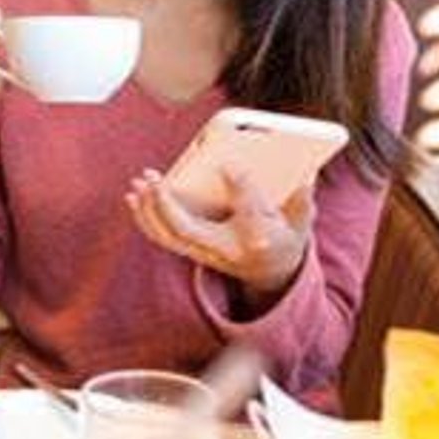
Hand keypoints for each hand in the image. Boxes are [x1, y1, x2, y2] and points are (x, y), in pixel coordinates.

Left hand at [125, 166, 315, 301]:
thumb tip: (304, 172)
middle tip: (154, 178)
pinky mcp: (193, 251)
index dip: (242, 186)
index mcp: (260, 239)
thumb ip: (301, 198)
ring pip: (168, 236)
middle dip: (167, 204)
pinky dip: (145, 219)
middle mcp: (228, 251)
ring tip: (140, 182)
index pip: (250, 212)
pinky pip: (162, 237)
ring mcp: (207, 254)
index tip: (229, 165)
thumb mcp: (301, 221)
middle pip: (189, 230)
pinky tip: (135, 196)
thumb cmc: (284, 237)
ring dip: (149, 210)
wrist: (272, 274)